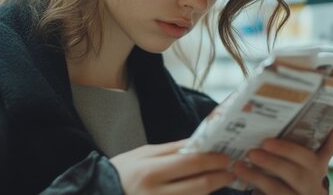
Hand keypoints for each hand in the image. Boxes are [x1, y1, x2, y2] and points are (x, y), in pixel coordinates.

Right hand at [110, 139, 235, 194]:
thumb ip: (172, 150)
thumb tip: (199, 143)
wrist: (99, 194)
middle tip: (233, 169)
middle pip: (201, 185)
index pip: (192, 163)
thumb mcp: (143, 154)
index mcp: (151, 172)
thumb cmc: (121, 173)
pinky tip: (205, 192)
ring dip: (214, 190)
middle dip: (222, 176)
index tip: (227, 155)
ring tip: (223, 180)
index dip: (214, 159)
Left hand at [233, 123, 332, 194]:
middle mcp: (311, 188)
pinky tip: (240, 182)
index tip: (267, 142)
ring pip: (278, 191)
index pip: (306, 159)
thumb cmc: (305, 178)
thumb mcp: (317, 163)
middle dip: (271, 163)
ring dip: (256, 178)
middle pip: (293, 176)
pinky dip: (255, 192)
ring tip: (239, 167)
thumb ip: (329, 146)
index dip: (287, 150)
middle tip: (251, 152)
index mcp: (317, 171)